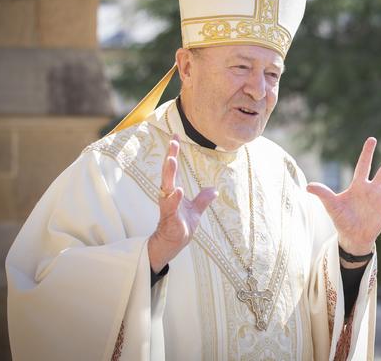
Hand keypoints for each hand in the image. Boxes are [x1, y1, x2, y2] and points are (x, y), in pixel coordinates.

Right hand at [148, 135, 216, 272]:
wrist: (173, 244)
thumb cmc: (181, 226)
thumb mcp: (196, 211)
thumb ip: (203, 199)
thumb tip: (213, 189)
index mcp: (174, 191)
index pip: (173, 168)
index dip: (173, 152)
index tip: (175, 136)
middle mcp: (169, 195)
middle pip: (168, 173)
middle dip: (170, 157)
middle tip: (172, 142)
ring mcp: (168, 206)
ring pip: (167, 187)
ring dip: (169, 174)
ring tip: (171, 160)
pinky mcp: (169, 218)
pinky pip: (171, 207)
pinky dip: (174, 198)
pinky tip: (178, 190)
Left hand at [307, 137, 380, 264]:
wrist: (351, 237)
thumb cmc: (341, 219)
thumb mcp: (331, 206)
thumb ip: (323, 194)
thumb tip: (307, 186)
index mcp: (358, 186)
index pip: (363, 166)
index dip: (367, 153)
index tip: (372, 139)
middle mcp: (371, 190)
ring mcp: (380, 200)